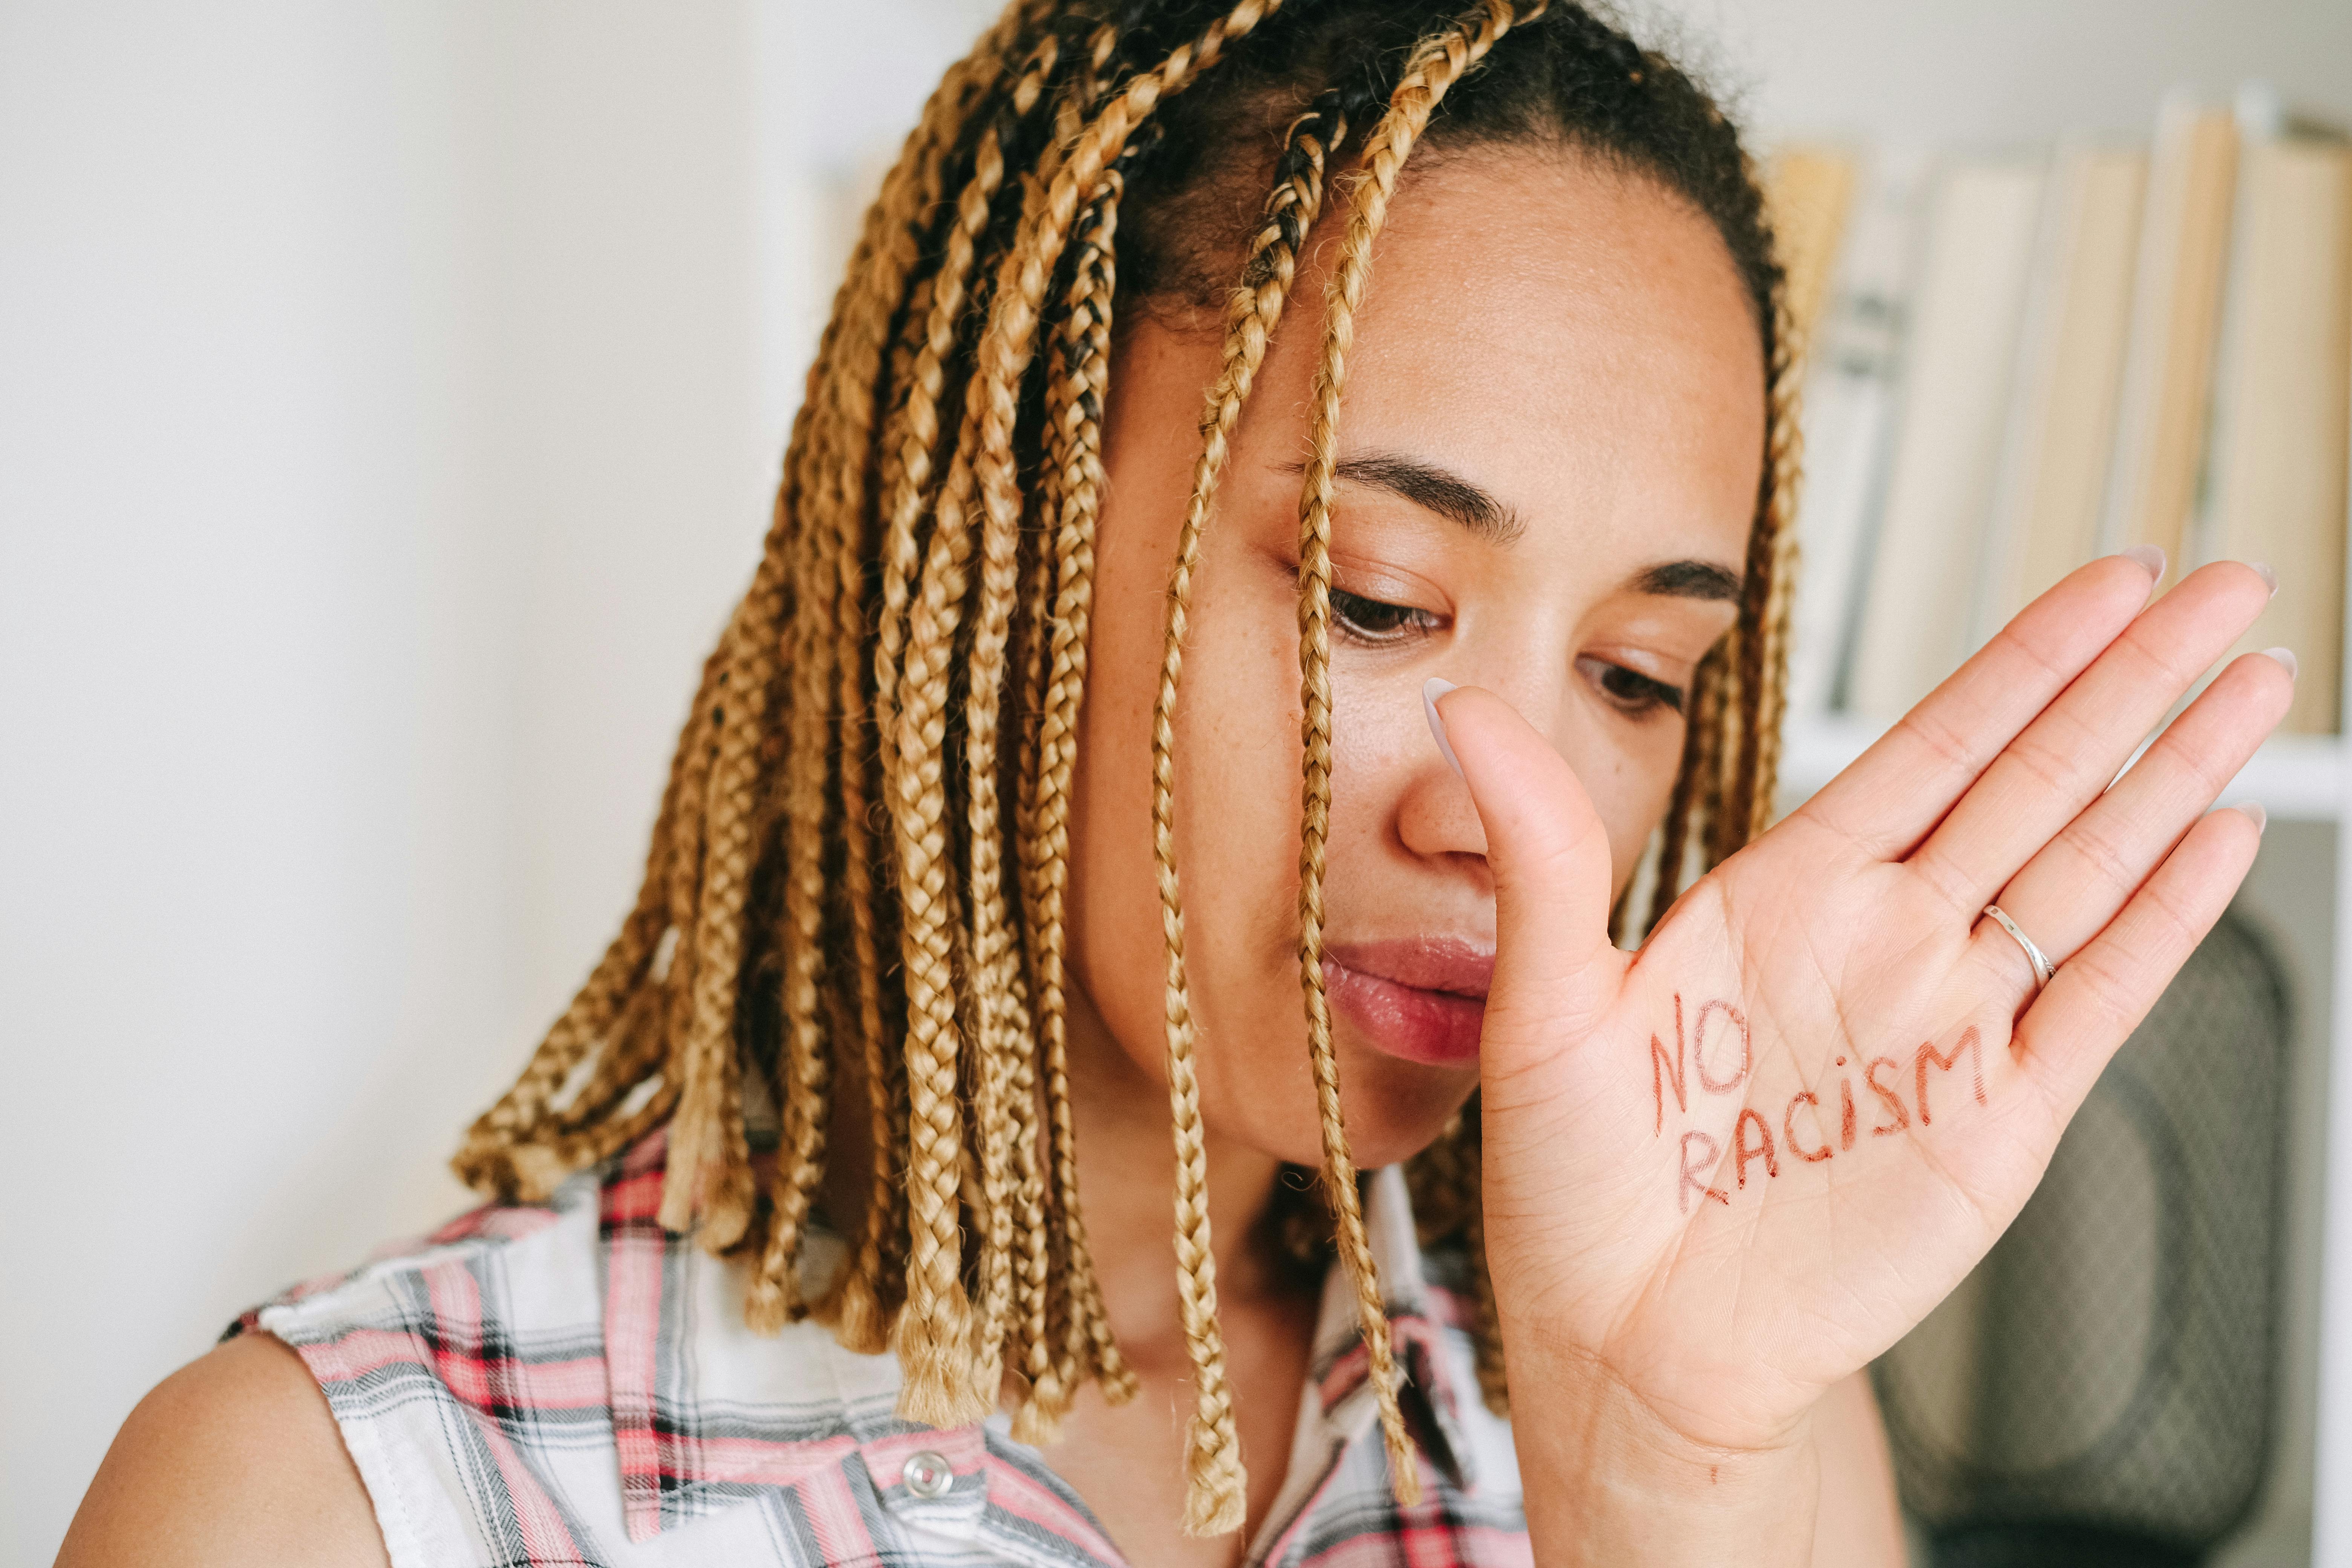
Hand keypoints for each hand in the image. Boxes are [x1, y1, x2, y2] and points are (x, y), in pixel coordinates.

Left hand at [1434, 558, 2285, 1539]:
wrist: (1627, 1341)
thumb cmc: (1575, 1185)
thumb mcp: (1544, 1002)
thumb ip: (1541, 848)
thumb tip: (1461, 709)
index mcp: (1783, 897)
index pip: (1932, 747)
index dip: (2023, 662)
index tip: (2105, 581)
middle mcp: (1880, 943)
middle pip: (2036, 781)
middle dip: (2134, 682)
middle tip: (2222, 586)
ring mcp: (1948, 1026)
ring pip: (2086, 869)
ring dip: (2175, 776)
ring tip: (2254, 682)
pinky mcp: (1994, 1122)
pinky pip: (2092, 999)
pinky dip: (2161, 922)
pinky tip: (2221, 841)